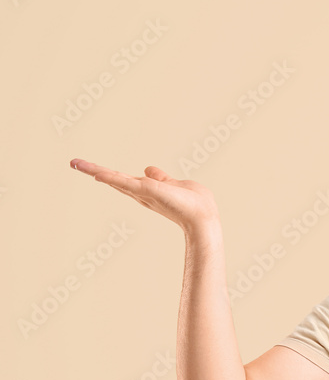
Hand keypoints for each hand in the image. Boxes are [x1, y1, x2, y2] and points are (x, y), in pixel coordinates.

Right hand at [70, 158, 219, 234]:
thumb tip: (148, 169)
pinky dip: (112, 179)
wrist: (203, 217)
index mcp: (147, 191)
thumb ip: (161, 178)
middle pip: (114, 179)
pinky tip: (97, 174)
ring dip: (95, 171)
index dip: (107, 173)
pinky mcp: (148, 192)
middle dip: (94, 171)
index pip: (123, 180)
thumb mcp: (174, 184)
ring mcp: (143, 193)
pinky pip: (127, 184)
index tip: (90, 168)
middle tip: (74, 162)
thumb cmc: (194, 204)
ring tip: (76, 163)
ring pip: (116, 180)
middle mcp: (141, 194)